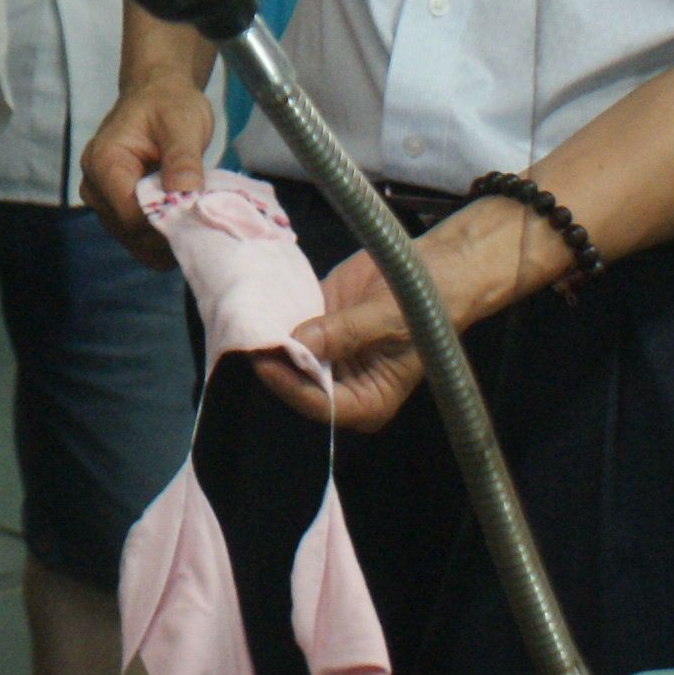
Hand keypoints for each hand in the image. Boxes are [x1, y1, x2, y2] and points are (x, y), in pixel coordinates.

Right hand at [80, 75, 218, 268]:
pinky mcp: (114, 208)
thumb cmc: (169, 104)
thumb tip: (185, 194)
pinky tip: (182, 225)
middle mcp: (94, 185)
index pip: (130, 215)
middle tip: (205, 224)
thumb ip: (183, 159)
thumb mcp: (183, 124)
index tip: (198, 220)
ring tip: (195, 221)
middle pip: (130, 232)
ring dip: (164, 238)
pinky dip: (160, 238)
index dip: (164, 224)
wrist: (157, 93)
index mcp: (104, 163)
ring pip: (133, 239)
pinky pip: (136, 236)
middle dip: (167, 234)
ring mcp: (102, 199)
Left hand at [251, 201, 546, 432]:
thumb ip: (344, 334)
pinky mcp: (317, 328)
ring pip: (289, 358)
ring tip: (241, 325)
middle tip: (244, 341)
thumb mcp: (388, 320)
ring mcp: (327, 357)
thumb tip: (299, 343)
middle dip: (274, 364)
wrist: (433, 271)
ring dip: (268, 343)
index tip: (265, 361)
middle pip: (298, 384)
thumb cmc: (423, 306)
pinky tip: (252, 309)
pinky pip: (289, 329)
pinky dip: (272, 321)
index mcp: (368, 401)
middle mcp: (343, 385)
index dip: (290, 384)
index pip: (320, 403)